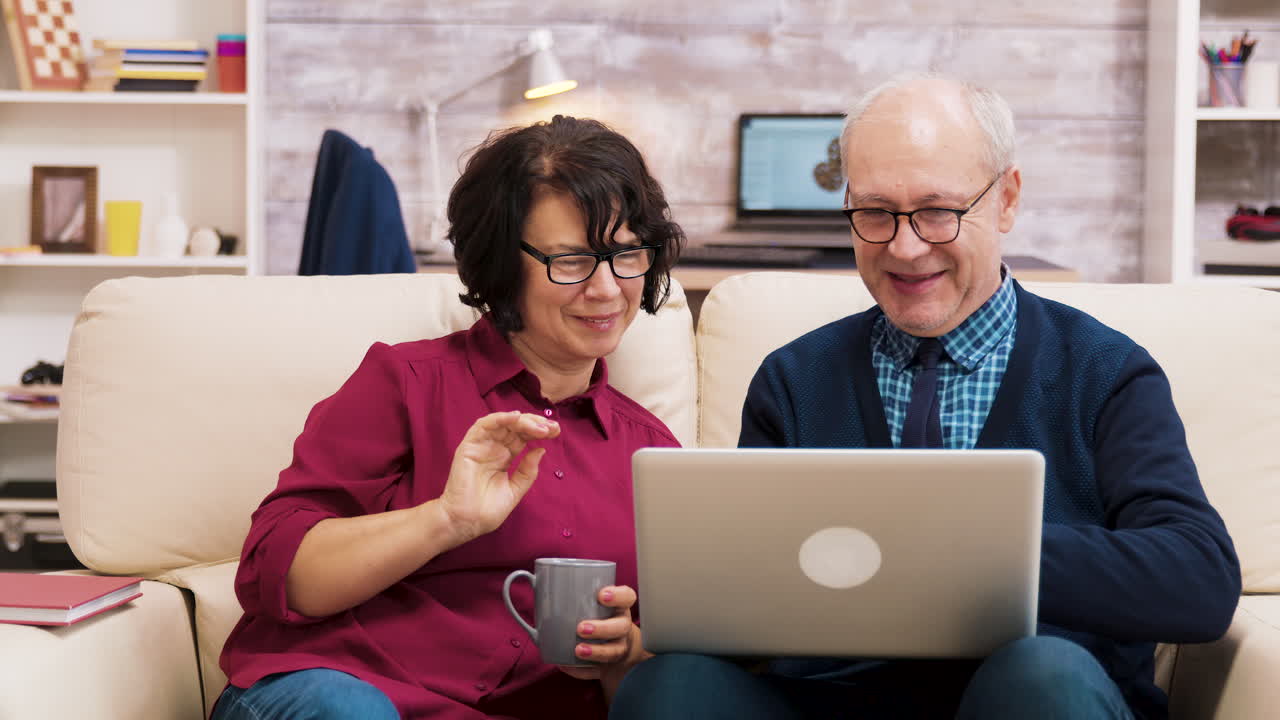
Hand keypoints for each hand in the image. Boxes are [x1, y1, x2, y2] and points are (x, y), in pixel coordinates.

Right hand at [436, 411, 558, 542]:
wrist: (468, 522)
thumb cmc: (488, 509)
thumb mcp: (516, 489)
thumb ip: (528, 470)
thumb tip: (541, 450)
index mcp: (505, 456)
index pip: (523, 437)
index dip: (539, 431)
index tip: (556, 432)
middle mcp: (494, 447)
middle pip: (516, 427)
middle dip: (536, 424)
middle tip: (552, 428)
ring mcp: (481, 445)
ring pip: (503, 423)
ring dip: (522, 421)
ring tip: (540, 427)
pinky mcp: (469, 446)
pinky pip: (483, 426)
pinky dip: (500, 418)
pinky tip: (516, 418)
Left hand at [557, 585, 651, 693]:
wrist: (612, 643)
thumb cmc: (594, 614)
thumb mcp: (588, 599)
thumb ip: (565, 589)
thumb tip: (525, 577)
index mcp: (619, 606)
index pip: (627, 597)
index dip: (618, 596)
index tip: (601, 595)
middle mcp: (622, 625)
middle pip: (621, 627)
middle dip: (602, 628)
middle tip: (581, 628)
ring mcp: (618, 647)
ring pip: (613, 651)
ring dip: (596, 651)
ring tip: (578, 650)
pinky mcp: (608, 665)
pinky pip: (597, 671)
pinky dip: (581, 670)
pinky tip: (565, 665)